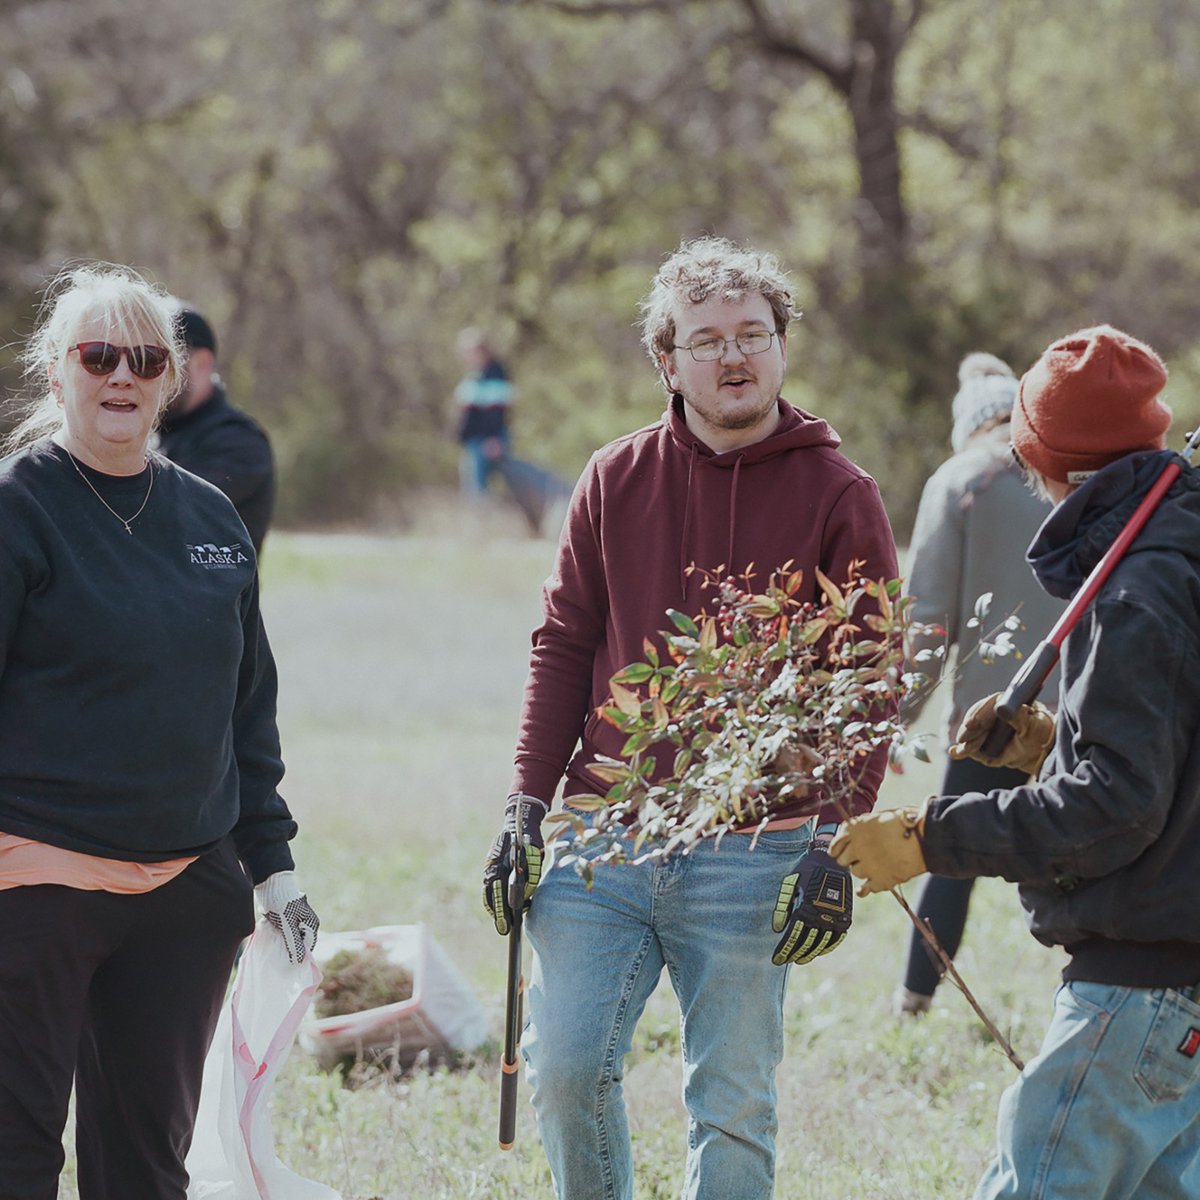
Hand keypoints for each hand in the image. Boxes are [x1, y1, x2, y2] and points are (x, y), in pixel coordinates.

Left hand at [254, 871, 319, 962]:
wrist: (271, 886)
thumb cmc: (282, 905)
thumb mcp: (288, 926)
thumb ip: (294, 944)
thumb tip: (299, 961)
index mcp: (311, 923)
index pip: (308, 946)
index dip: (299, 956)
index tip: (288, 965)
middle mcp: (306, 922)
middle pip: (300, 943)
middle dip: (292, 951)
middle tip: (280, 959)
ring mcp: (297, 920)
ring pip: (292, 939)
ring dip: (285, 944)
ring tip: (275, 950)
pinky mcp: (287, 919)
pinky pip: (286, 933)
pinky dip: (280, 938)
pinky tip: (273, 941)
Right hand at [483, 793, 545, 935]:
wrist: (520, 824)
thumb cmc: (530, 842)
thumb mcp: (534, 858)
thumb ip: (530, 878)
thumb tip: (525, 900)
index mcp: (500, 864)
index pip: (499, 893)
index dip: (502, 911)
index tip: (508, 927)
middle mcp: (491, 867)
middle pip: (492, 896)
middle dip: (498, 915)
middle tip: (505, 931)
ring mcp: (489, 867)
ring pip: (489, 893)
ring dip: (495, 909)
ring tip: (504, 925)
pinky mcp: (491, 868)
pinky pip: (490, 888)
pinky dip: (493, 900)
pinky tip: (500, 911)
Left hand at [771, 847, 852, 964]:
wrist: (832, 861)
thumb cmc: (806, 871)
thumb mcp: (790, 885)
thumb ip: (782, 908)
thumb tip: (778, 929)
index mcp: (804, 909)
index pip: (792, 937)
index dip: (784, 950)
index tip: (776, 959)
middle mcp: (820, 916)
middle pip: (805, 943)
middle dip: (793, 954)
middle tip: (785, 960)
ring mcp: (834, 918)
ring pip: (820, 944)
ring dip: (809, 954)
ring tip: (799, 959)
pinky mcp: (845, 918)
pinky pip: (835, 939)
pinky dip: (826, 948)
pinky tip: (818, 951)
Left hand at [830, 804, 927, 895]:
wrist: (927, 837)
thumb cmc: (908, 822)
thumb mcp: (881, 816)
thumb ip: (864, 826)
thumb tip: (856, 833)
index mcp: (856, 829)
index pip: (835, 844)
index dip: (837, 848)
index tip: (839, 850)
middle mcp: (858, 847)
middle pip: (842, 860)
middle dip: (850, 858)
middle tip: (859, 857)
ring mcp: (868, 865)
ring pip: (855, 873)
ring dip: (862, 870)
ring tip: (873, 865)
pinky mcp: (881, 880)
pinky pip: (866, 889)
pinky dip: (865, 889)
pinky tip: (864, 889)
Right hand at [950, 693, 1054, 774]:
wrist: (1042, 752)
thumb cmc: (1041, 734)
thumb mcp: (1034, 726)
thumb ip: (1019, 717)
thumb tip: (1003, 710)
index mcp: (1006, 703)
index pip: (990, 705)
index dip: (980, 713)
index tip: (973, 723)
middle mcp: (992, 714)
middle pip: (976, 718)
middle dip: (969, 729)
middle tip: (964, 739)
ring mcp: (985, 729)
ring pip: (971, 733)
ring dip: (966, 741)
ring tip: (963, 750)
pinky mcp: (981, 744)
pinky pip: (969, 747)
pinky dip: (961, 750)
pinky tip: (954, 752)